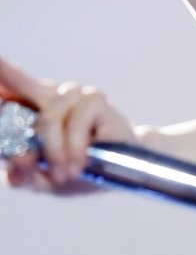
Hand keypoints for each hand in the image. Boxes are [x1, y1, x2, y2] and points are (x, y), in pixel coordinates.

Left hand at [0, 57, 136, 192]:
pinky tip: (79, 164)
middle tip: (27, 127)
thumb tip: (13, 166)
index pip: (10, 88)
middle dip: (7, 75)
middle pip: (22, 83)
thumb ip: (25, 175)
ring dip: (54, 152)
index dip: (3, 74)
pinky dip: (74, 148)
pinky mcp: (94, 99)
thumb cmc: (82, 169)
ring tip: (63, 174)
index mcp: (35, 110)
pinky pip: (75, 125)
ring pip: (48, 118)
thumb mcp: (46, 180)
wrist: (123, 170)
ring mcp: (74, 94)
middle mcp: (52, 95)